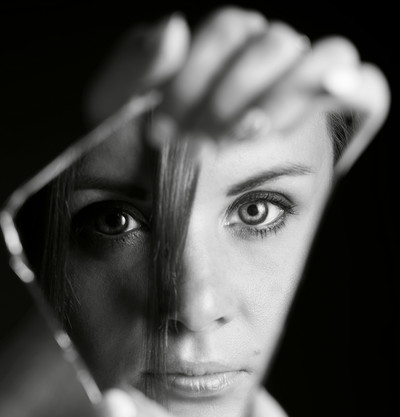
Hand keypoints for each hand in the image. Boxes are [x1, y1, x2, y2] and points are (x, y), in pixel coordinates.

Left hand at [84, 6, 389, 174]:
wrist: (164, 246)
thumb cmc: (138, 185)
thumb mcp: (114, 130)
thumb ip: (129, 73)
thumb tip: (174, 26)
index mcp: (217, 63)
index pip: (230, 30)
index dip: (198, 73)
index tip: (162, 133)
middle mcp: (262, 77)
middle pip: (275, 40)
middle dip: (234, 91)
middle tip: (200, 146)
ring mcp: (299, 103)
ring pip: (326, 53)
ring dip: (288, 89)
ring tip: (248, 134)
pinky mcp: (330, 137)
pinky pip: (370, 94)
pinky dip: (359, 87)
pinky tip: (332, 93)